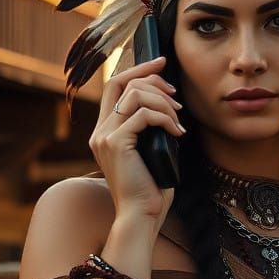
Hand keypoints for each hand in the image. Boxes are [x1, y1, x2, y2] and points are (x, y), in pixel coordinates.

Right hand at [89, 56, 184, 225]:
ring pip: (135, 95)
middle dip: (153, 80)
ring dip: (164, 103)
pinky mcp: (116, 143)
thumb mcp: (151, 151)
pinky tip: (177, 134)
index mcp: (105, 132)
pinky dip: (165, 119)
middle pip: (121, 82)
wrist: (142, 216)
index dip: (137, 69)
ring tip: (178, 122)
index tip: (161, 62)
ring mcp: (105, 136)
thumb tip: (168, 103)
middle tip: (176, 97)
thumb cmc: (151, 189)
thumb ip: (150, 128)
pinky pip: (144, 115)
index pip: (114, 85)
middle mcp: (100, 131)